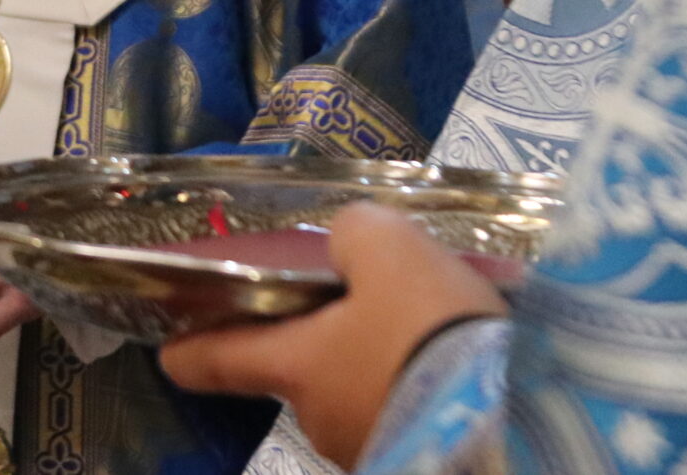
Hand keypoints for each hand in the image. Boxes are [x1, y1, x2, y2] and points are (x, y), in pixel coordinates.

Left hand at [159, 203, 507, 468]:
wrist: (515, 420)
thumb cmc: (430, 330)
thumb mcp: (388, 248)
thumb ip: (352, 235)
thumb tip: (347, 246)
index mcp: (294, 366)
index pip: (214, 360)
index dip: (190, 348)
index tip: (170, 346)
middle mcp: (319, 419)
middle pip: (302, 370)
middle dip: (328, 336)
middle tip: (374, 297)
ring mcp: (370, 450)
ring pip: (360, 393)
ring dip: (383, 365)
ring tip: (440, 328)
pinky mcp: (420, 461)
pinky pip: (408, 413)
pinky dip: (424, 389)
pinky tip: (468, 366)